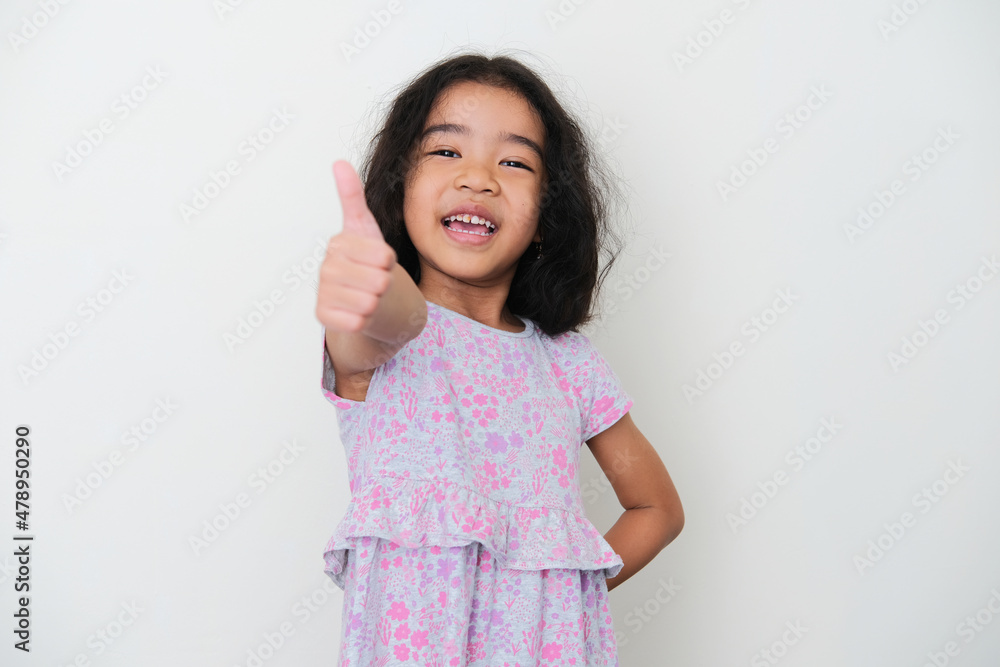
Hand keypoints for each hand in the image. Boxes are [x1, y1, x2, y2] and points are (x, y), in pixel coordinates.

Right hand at [316, 161, 396, 333]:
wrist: (368, 298)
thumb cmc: (370, 263)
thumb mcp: (367, 229)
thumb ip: (353, 197)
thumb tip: (338, 162)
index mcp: (338, 244)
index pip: (383, 256)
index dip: (390, 262)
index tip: (380, 260)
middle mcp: (326, 268)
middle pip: (378, 280)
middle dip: (385, 283)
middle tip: (376, 281)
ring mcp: (323, 293)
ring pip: (370, 302)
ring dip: (377, 303)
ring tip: (369, 296)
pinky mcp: (324, 317)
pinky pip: (356, 322)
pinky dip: (365, 320)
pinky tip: (359, 312)